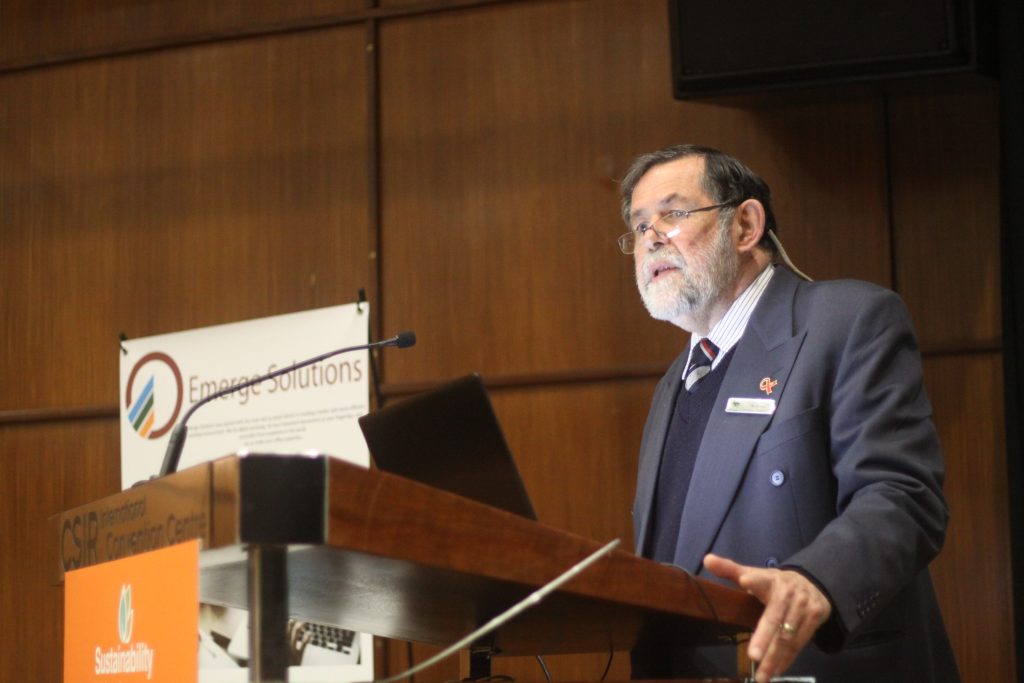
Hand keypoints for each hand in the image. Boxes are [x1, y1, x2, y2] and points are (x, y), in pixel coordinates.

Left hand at [703, 553, 830, 682]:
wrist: (815, 583)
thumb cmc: (776, 583)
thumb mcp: (756, 573)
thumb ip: (730, 569)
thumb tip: (707, 559)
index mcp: (770, 581)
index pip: (760, 580)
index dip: (753, 581)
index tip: (745, 581)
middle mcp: (789, 594)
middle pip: (775, 619)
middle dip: (764, 638)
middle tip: (753, 656)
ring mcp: (804, 607)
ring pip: (788, 636)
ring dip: (775, 658)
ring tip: (761, 676)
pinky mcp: (815, 619)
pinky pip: (799, 644)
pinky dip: (787, 659)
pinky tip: (776, 671)